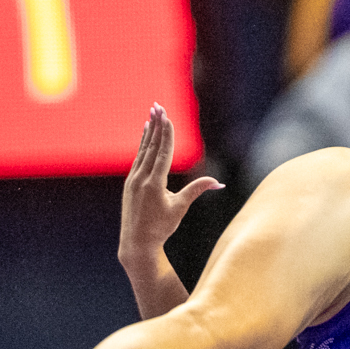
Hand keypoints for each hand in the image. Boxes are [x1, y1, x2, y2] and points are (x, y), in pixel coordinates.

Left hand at [118, 104, 219, 272]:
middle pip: (151, 146)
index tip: (167, 117)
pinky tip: (146, 133)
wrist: (136, 243)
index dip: (166, 134)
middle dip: (156, 125)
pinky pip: (138, 158)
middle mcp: (141, 178)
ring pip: (143, 150)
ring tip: (152, 113)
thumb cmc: (161, 227)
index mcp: (154, 184)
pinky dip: (143, 145)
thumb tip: (219, 183)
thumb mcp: (180, 208)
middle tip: (158, 105)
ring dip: (149, 131)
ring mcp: (133, 180)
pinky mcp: (130, 183)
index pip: (162, 153)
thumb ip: (196, 190)